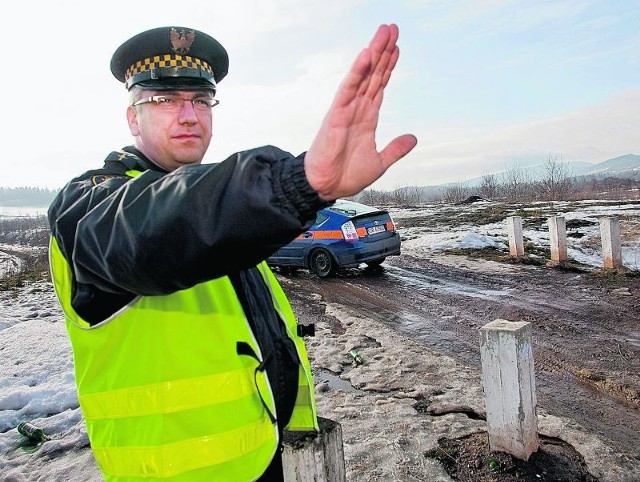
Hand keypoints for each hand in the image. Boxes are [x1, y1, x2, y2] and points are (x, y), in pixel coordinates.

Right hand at [304, 24, 416, 200]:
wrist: (327, 188)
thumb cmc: (345, 175)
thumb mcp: (380, 162)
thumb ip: (395, 148)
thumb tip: (413, 138)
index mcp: (367, 117)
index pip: (380, 84)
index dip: (389, 66)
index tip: (397, 47)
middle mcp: (358, 108)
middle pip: (373, 73)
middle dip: (384, 51)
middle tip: (392, 28)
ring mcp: (347, 109)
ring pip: (363, 75)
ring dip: (373, 52)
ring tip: (384, 32)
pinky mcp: (337, 115)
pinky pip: (348, 89)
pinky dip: (357, 72)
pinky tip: (366, 55)